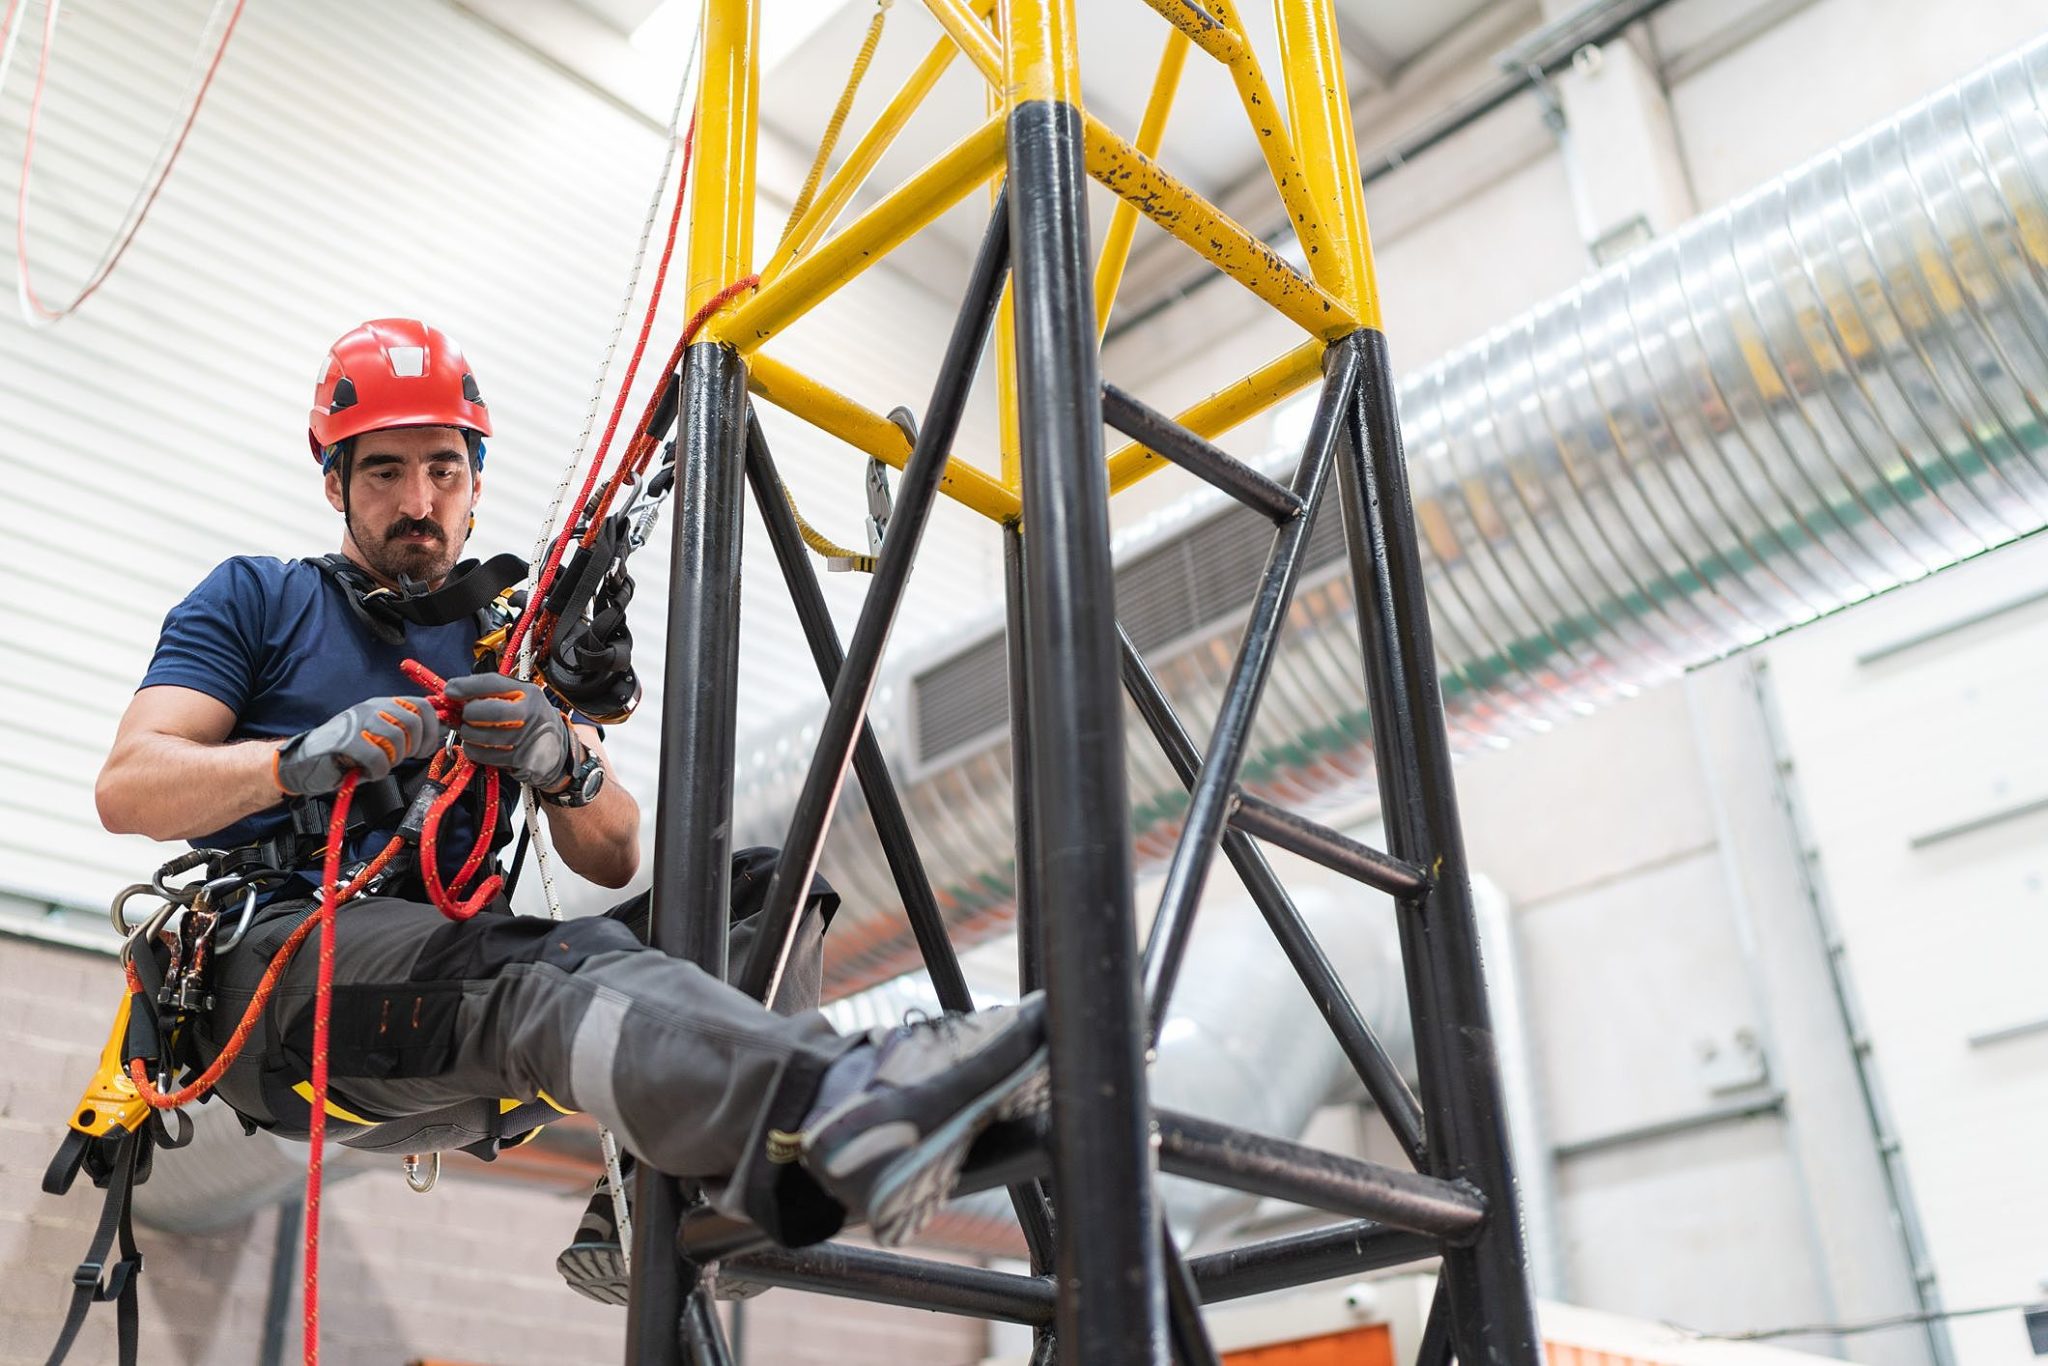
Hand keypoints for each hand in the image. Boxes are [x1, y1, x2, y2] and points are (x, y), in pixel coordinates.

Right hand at [275, 696, 442, 795]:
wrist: (303, 764)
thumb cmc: (345, 754)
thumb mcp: (379, 738)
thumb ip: (404, 733)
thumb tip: (438, 734)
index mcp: (383, 705)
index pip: (423, 705)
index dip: (433, 730)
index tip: (426, 749)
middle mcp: (371, 708)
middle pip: (413, 720)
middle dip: (416, 746)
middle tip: (404, 759)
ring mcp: (356, 722)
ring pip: (396, 736)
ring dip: (395, 758)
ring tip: (381, 764)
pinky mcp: (344, 740)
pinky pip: (377, 756)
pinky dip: (379, 770)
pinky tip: (369, 772)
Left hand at [443, 673, 575, 788]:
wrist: (556, 750)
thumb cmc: (529, 720)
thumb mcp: (520, 699)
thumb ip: (491, 692)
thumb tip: (453, 691)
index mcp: (529, 694)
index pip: (493, 683)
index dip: (467, 686)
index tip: (450, 690)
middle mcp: (531, 714)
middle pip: (486, 711)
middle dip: (468, 713)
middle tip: (467, 716)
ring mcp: (527, 739)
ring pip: (479, 736)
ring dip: (468, 734)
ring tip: (474, 732)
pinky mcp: (521, 761)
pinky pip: (483, 755)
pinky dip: (474, 750)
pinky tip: (482, 746)